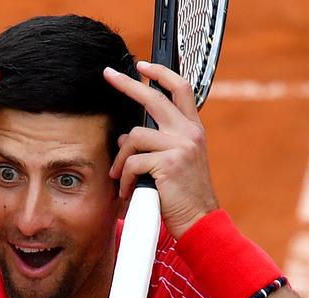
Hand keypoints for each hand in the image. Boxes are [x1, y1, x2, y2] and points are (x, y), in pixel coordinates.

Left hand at [103, 62, 218, 238]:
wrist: (200, 220)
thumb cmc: (182, 195)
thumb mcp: (172, 164)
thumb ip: (153, 146)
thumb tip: (124, 136)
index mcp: (193, 130)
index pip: (180, 89)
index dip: (161, 74)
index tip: (142, 65)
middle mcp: (189, 133)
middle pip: (154, 98)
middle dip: (127, 84)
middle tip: (108, 75)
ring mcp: (180, 146)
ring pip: (134, 137)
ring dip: (121, 159)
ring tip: (119, 177)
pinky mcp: (168, 163)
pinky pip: (133, 163)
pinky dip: (125, 178)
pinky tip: (128, 191)